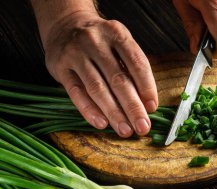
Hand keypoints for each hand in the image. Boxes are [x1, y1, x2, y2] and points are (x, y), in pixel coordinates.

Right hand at [42, 11, 157, 136]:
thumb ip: (132, 68)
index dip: (147, 87)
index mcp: (117, 33)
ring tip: (125, 130)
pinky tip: (101, 123)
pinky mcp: (60, 67)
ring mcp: (75, 53)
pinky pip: (76, 92)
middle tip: (142, 127)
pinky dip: (89, 110)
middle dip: (132, 106)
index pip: (137, 63)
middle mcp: (95, 41)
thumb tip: (146, 103)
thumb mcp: (119, 43)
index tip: (152, 108)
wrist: (64, 24)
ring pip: (97, 88)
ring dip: (113, 112)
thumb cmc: (101, 42)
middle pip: (118, 79)